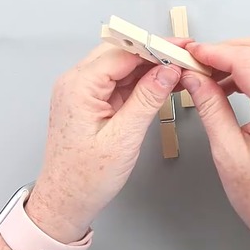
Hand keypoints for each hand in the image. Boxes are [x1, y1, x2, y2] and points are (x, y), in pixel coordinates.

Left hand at [24, 42, 183, 243]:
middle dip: (154, 54)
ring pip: (121, 67)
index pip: (123, 53)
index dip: (156, 48)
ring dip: (149, 68)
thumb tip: (168, 71)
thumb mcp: (124, 138)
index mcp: (79, 86)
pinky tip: (161, 85)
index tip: (181, 48)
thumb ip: (148, 99)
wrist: (65, 201)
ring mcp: (81, 91)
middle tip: (184, 56)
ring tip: (179, 71)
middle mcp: (76, 83)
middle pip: (121, 54)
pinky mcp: (90, 102)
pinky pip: (118, 83)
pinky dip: (140, 83)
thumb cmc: (86, 177)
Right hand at [180, 36, 249, 249]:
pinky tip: (227, 86)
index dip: (214, 52)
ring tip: (208, 75)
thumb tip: (194, 79)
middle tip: (199, 60)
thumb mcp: (227, 152)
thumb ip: (210, 107)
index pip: (247, 60)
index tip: (191, 55)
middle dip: (228, 47)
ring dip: (239, 58)